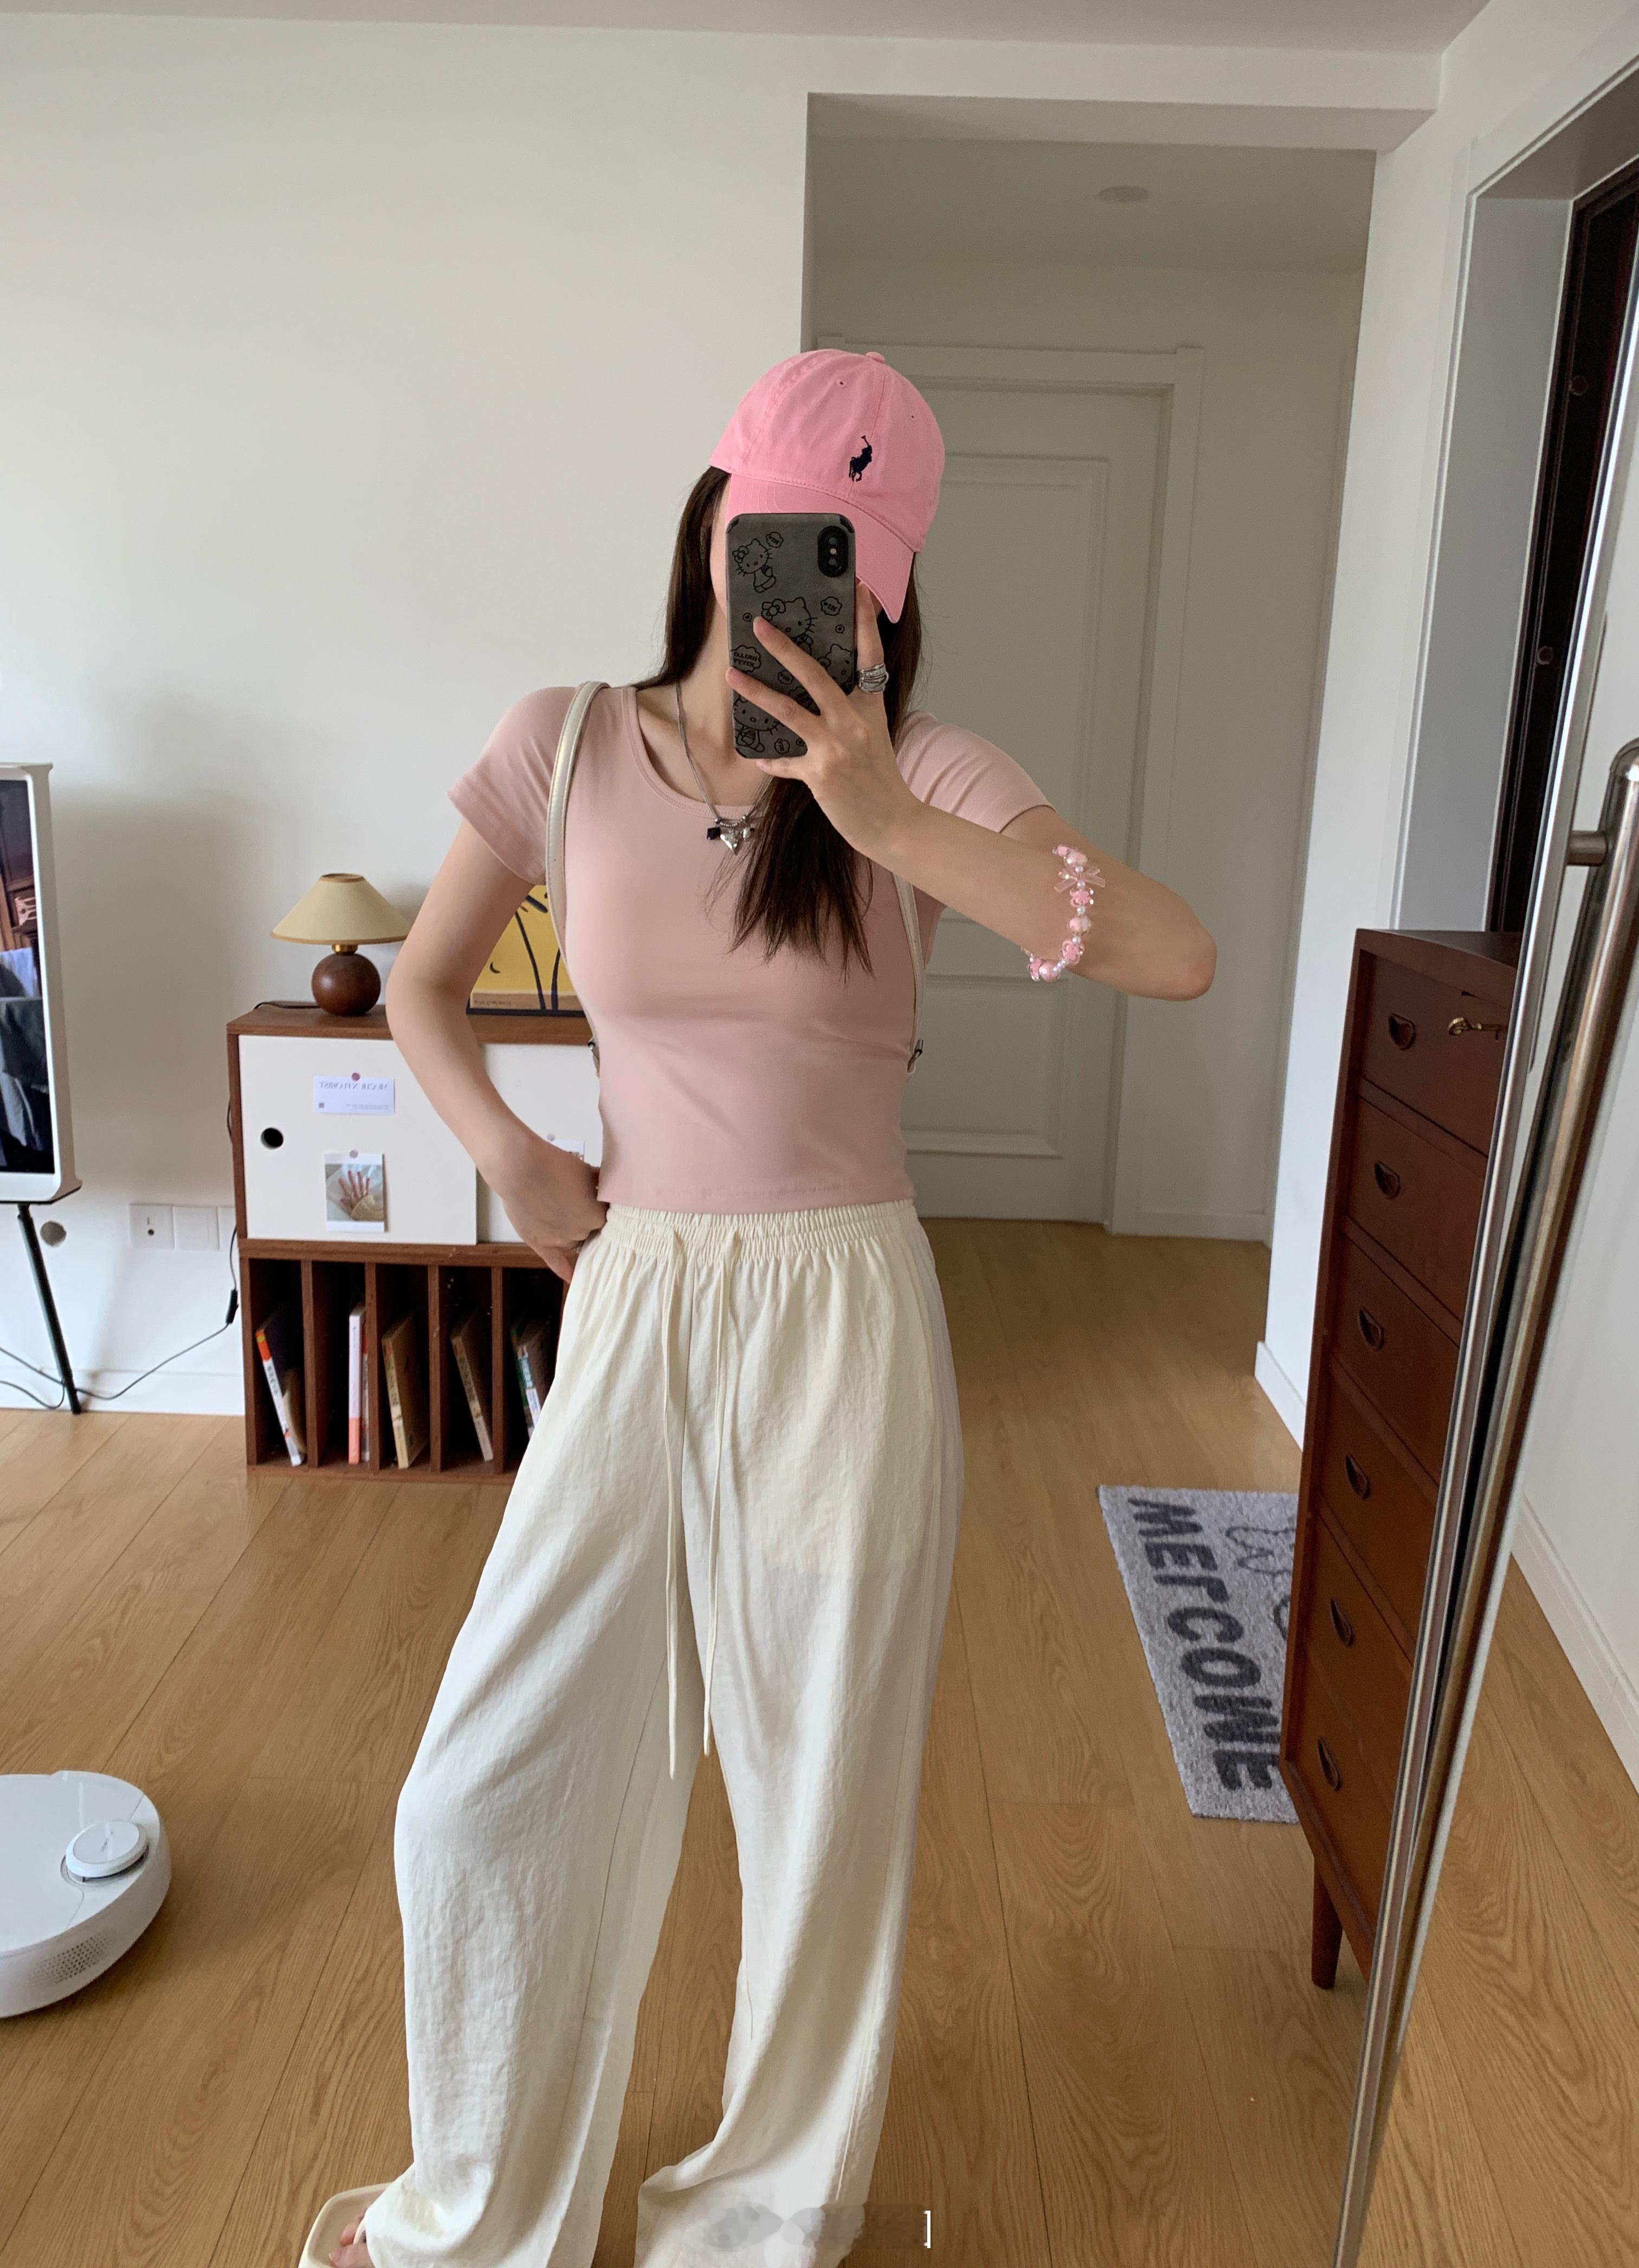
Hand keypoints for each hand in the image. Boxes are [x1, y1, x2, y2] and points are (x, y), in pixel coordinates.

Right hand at [334, 1166, 382, 1220]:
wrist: (367, 1213)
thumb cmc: (359, 1212)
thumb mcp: (351, 1209)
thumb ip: (346, 1203)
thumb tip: (341, 1199)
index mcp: (353, 1198)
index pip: (346, 1190)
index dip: (343, 1184)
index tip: (340, 1179)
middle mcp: (358, 1194)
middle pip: (354, 1185)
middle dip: (351, 1178)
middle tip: (350, 1171)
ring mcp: (363, 1194)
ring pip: (361, 1185)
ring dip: (359, 1178)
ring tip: (358, 1172)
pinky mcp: (368, 1195)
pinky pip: (368, 1188)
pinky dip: (368, 1183)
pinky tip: (368, 1178)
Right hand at [488, 1129, 605, 1284]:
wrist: (519, 1167)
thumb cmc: (553, 1165)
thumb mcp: (586, 1170)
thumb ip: (601, 1184)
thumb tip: (609, 1188)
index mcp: (598, 1214)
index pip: (609, 1216)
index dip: (602, 1206)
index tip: (596, 1199)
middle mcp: (582, 1231)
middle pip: (592, 1229)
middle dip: (587, 1217)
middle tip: (577, 1202)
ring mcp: (561, 1240)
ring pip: (575, 1240)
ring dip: (573, 1231)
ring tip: (563, 1214)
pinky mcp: (541, 1243)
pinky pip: (557, 1263)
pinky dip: (566, 1272)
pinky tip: (573, 1279)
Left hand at [724, 579, 922, 863]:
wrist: (894, 823)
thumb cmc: (882, 779)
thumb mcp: (874, 736)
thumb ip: (852, 712)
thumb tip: (822, 694)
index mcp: (871, 707)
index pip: (870, 655)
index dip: (865, 622)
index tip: (860, 589)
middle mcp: (854, 722)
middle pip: (815, 674)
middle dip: (784, 648)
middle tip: (760, 625)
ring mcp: (836, 748)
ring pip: (789, 711)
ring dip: (756, 692)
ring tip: (732, 674)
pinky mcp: (820, 774)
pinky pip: (784, 762)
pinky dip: (770, 760)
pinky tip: (755, 756)